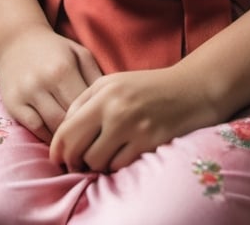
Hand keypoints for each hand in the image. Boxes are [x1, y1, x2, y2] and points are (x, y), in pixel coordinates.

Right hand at [0, 24, 102, 143]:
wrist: (16, 41)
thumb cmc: (55, 50)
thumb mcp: (79, 53)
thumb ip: (96, 76)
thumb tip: (111, 103)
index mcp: (63, 68)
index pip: (85, 104)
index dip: (97, 117)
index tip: (106, 126)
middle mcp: (43, 82)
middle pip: (69, 118)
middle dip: (83, 131)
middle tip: (95, 139)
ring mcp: (26, 94)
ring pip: (52, 127)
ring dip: (67, 138)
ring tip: (80, 143)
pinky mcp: (13, 104)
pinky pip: (35, 129)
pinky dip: (49, 137)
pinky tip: (59, 137)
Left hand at [49, 66, 215, 172]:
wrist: (192, 88)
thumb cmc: (148, 86)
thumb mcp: (113, 82)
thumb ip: (85, 101)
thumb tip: (63, 132)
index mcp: (103, 91)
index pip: (66, 128)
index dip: (58, 149)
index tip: (58, 157)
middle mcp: (115, 108)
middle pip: (78, 149)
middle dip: (74, 161)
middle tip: (78, 163)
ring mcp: (133, 127)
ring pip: (97, 162)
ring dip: (97, 164)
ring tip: (106, 154)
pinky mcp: (149, 143)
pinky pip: (119, 166)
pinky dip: (117, 165)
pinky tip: (123, 154)